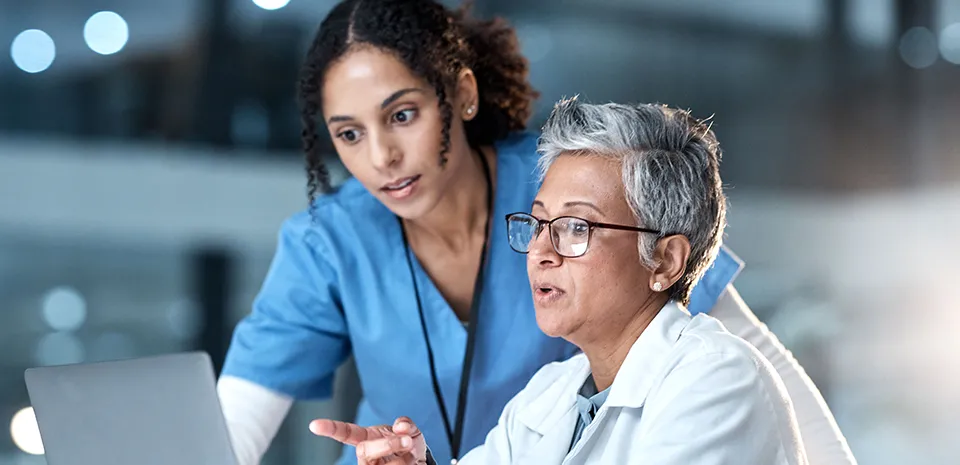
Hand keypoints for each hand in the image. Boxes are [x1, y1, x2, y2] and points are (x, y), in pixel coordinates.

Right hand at [309, 416, 427, 464]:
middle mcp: (366, 455)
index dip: (331, 428)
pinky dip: (411, 464)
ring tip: (411, 456)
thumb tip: (400, 426)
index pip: (346, 433)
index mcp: (366, 438)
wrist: (418, 463)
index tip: (314, 425)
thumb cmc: (407, 445)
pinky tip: (411, 464)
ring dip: (405, 458)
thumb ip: (405, 424)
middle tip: (407, 441)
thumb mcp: (409, 430)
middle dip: (386, 445)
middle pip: (364, 450)